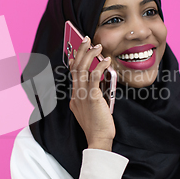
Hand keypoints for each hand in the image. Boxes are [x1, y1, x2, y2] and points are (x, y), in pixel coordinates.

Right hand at [69, 36, 115, 150]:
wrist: (98, 139)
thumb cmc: (98, 126)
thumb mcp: (90, 109)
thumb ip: (90, 96)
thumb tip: (97, 83)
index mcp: (75, 96)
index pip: (73, 73)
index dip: (75, 58)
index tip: (79, 49)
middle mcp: (76, 94)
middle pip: (75, 67)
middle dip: (80, 50)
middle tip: (86, 39)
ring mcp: (83, 95)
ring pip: (82, 69)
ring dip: (90, 54)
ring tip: (97, 46)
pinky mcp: (92, 98)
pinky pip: (94, 77)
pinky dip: (100, 66)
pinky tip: (106, 60)